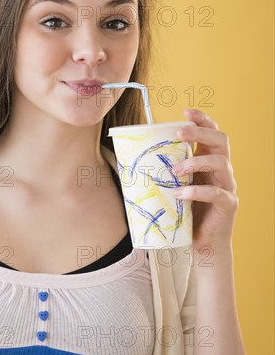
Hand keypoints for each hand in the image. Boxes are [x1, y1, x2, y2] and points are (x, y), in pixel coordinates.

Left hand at [171, 108, 238, 252]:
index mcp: (208, 161)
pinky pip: (216, 193)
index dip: (202, 119)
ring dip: (195, 161)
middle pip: (221, 141)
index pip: (212, 132)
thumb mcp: (172, 186)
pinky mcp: (228, 205)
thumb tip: (125, 159)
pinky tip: (179, 194)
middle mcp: (221, 170)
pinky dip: (196, 191)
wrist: (201, 243)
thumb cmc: (184, 211)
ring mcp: (227, 186)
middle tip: (178, 133)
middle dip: (200, 132)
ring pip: (221, 163)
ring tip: (175, 169)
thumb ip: (162, 172)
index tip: (185, 111)